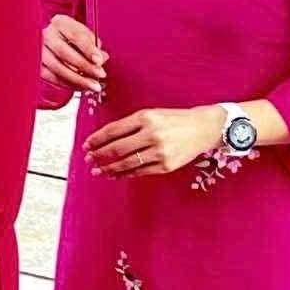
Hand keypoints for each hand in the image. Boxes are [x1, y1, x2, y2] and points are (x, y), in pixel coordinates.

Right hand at [41, 13, 106, 95]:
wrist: (55, 41)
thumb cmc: (73, 38)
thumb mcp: (85, 36)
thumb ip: (94, 45)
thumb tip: (102, 58)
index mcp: (60, 23)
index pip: (75, 35)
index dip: (88, 49)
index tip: (99, 60)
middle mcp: (47, 34)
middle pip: (64, 52)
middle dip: (84, 66)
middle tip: (99, 74)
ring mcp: (39, 50)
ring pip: (57, 67)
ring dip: (77, 79)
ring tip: (92, 85)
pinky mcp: (37, 65)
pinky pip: (52, 77)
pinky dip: (68, 84)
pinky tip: (80, 86)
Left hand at [83, 106, 222, 178]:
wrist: (203, 128)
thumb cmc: (173, 119)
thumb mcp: (151, 114)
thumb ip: (129, 125)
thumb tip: (105, 139)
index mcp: (145, 118)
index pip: (113, 130)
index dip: (97, 139)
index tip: (86, 145)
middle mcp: (152, 134)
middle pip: (117, 148)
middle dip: (99, 155)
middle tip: (88, 159)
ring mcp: (160, 152)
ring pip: (127, 163)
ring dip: (109, 168)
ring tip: (97, 171)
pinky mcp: (166, 165)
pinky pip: (140, 171)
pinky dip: (125, 174)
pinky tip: (115, 175)